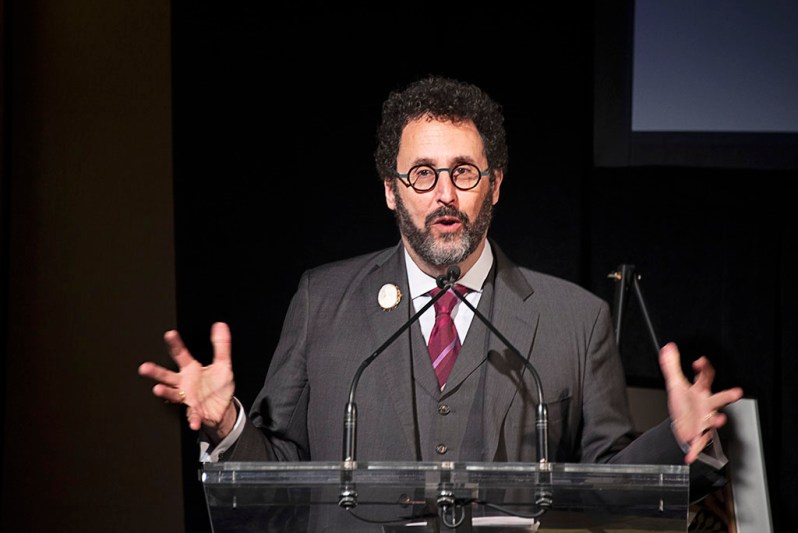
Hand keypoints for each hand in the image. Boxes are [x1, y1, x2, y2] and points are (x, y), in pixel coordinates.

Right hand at [138, 322, 236, 438]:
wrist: (222, 409)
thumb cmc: (218, 386)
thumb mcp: (223, 364)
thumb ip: (221, 346)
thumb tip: (220, 326)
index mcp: (191, 370)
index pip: (181, 354)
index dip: (175, 344)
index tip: (170, 334)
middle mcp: (185, 383)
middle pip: (167, 375)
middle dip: (155, 371)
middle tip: (144, 367)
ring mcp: (187, 398)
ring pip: (172, 394)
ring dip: (165, 392)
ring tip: (158, 389)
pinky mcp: (195, 411)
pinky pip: (193, 415)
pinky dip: (193, 419)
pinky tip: (193, 422)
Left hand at [659, 342, 742, 463]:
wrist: (681, 426)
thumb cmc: (683, 405)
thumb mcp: (675, 384)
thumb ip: (671, 365)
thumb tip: (668, 348)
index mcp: (700, 391)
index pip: (706, 377)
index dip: (704, 368)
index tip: (699, 361)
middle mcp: (706, 405)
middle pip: (718, 398)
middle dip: (727, 396)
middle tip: (736, 392)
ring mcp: (704, 420)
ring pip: (713, 420)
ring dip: (716, 420)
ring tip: (718, 419)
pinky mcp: (698, 435)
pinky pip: (698, 443)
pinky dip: (695, 450)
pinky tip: (690, 455)